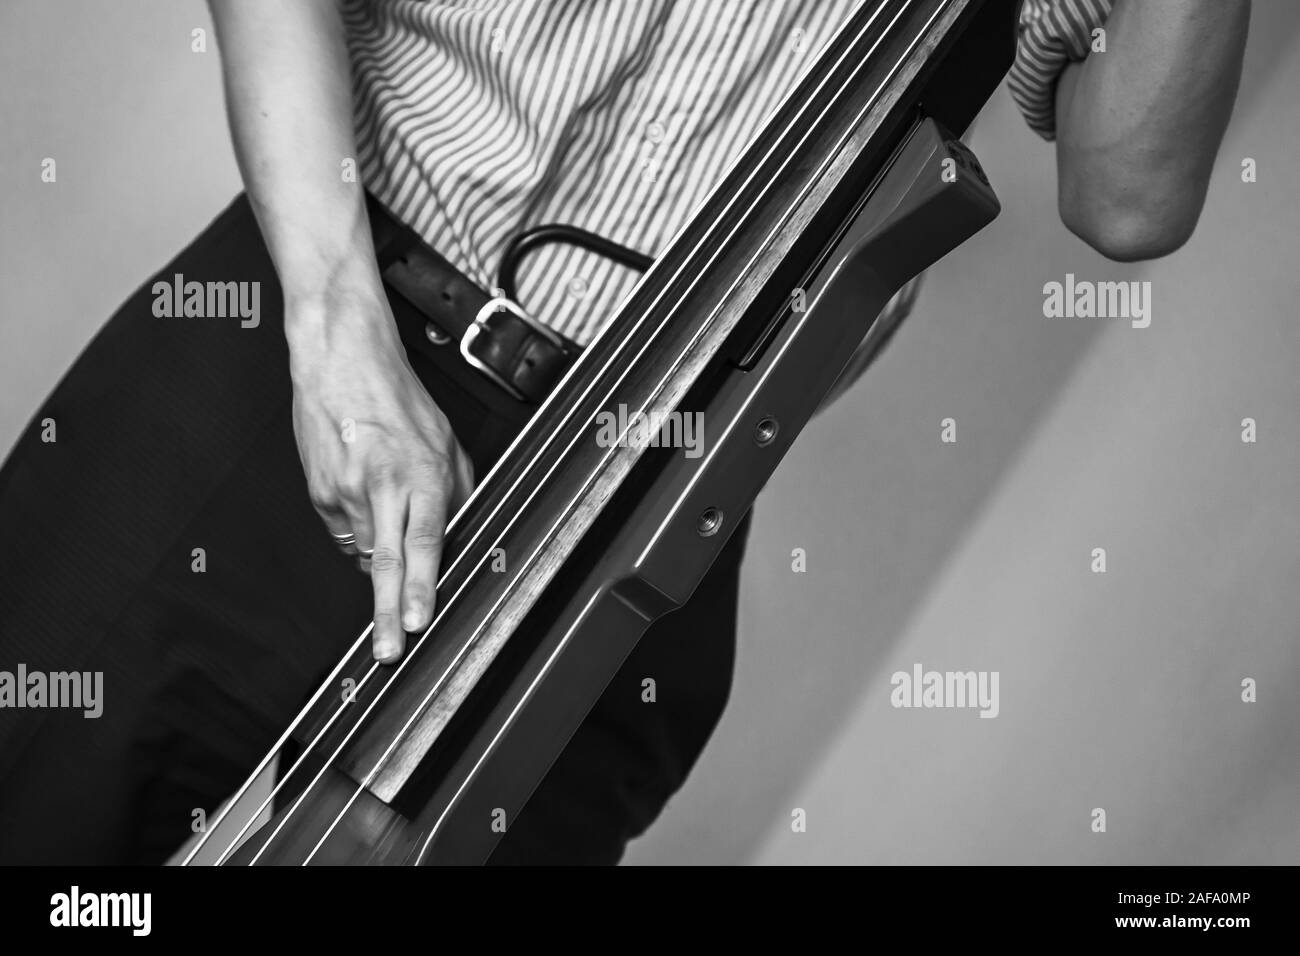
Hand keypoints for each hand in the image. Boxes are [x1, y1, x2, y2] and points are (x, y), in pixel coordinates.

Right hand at [286, 285, 473, 662]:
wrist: (339, 360)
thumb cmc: (396, 398)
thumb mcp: (447, 442)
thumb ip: (457, 494)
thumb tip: (456, 541)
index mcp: (422, 473)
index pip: (424, 541)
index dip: (419, 586)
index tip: (416, 621)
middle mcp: (382, 485)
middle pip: (385, 563)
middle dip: (387, 613)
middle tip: (387, 651)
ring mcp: (344, 490)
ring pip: (365, 552)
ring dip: (380, 556)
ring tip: (386, 515)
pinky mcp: (318, 492)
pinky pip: (344, 533)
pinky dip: (359, 532)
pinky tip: (365, 502)